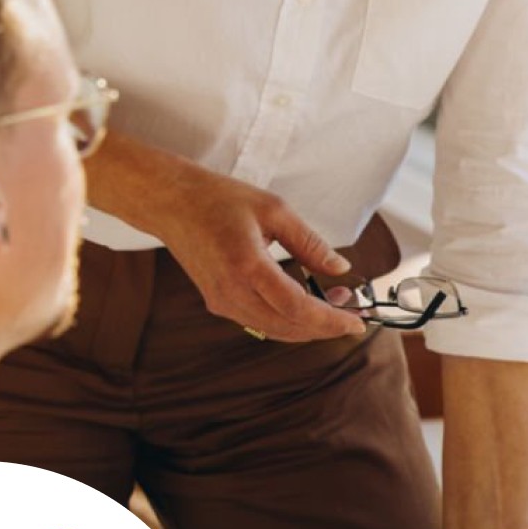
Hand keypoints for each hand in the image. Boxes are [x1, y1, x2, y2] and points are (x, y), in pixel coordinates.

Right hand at [150, 158, 365, 342]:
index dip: (330, 320)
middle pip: (288, 326)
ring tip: (335, 303)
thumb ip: (310, 243)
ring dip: (307, 324)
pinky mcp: (217, 302)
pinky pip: (259, 322)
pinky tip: (306, 303)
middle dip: (325, 326)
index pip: (297, 308)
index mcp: (247, 266)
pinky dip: (287, 320)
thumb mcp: (275, 210)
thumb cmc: (218, 199)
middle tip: (353, 311)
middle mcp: (231, 292)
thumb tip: (340, 267)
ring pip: (274, 329)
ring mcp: (221, 301)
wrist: (170, 203)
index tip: (357, 323)